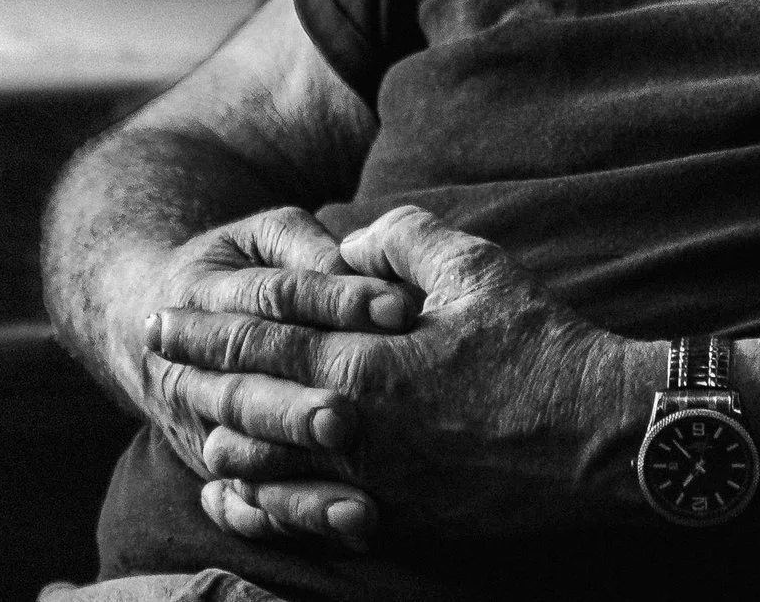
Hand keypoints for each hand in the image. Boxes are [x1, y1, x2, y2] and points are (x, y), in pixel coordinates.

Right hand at [127, 205, 415, 547]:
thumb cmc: (238, 266)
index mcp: (206, 294)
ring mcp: (201, 425)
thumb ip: (305, 246)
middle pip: (248, 390)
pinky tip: (347, 527)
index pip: (276, 297)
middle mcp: (195, 367)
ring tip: (359, 503)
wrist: (144, 315)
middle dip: (299, 408)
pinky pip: (250, 506)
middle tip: (350, 418)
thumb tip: (356, 263)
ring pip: (244, 456)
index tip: (402, 308)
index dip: (337, 300)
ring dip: (299, 484)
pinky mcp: (218, 467)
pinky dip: (292, 520)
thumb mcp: (262, 236)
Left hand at [150, 205, 653, 544]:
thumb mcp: (472, 268)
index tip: (164, 316)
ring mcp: (377, 486)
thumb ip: (398, 241)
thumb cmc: (541, 346)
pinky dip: (272, 501)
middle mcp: (354, 435)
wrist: (602, 438)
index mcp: (363, 368)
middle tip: (157, 362)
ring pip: (271, 470)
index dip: (205, 329)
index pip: (260, 345)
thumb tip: (351, 242)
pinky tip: (255, 493)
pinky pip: (315, 514)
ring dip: (226, 443)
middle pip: (250, 410)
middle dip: (198, 380)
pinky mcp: (406, 518)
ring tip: (197, 426)